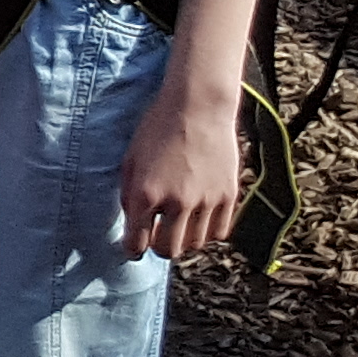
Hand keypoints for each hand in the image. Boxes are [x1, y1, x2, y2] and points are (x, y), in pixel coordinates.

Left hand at [118, 89, 243, 262]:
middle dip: (158, 247)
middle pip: (168, 250)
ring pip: (195, 244)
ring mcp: (205, 200)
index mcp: (145, 193)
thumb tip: (131, 225)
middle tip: (156, 236)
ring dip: (184, 239)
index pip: (136, 243)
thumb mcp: (130, 160)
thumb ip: (128, 195)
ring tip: (178, 224)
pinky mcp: (228, 195)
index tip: (133, 248)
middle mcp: (175, 201)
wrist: (197, 106)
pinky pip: (219, 232)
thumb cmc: (157, 129)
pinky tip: (199, 220)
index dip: (132, 249)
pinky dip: (207, 232)